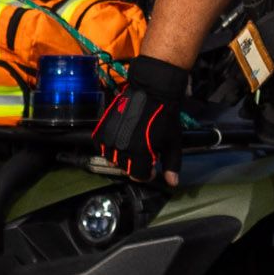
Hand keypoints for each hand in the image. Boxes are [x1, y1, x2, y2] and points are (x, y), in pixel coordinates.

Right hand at [91, 54, 190, 185]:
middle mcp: (122, 148)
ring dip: (123, 157)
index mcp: (140, 153)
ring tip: (133, 146)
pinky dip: (109, 146)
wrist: (151, 91)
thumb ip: (172, 164)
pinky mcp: (102, 128)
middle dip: (136, 165)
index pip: (139, 176)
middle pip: (126, 168)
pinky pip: (101, 146)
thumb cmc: (164, 117)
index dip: (147, 174)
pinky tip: (121, 140)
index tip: (153, 167)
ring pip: (112, 159)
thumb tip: (172, 183)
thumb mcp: (172, 142)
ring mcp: (110, 138)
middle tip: (144, 154)